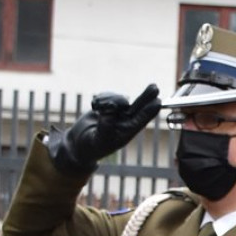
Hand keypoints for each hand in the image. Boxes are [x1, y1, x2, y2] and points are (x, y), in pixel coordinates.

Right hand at [46, 84, 162, 177]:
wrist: (77, 144)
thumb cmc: (90, 147)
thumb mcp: (99, 139)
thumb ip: (106, 125)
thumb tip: (113, 108)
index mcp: (126, 132)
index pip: (141, 120)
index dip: (149, 110)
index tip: (158, 102)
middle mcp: (124, 122)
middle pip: (138, 106)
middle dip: (146, 96)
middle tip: (155, 87)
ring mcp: (117, 113)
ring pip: (119, 98)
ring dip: (108, 99)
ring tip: (96, 108)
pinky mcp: (107, 106)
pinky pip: (108, 95)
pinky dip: (100, 98)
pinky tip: (94, 107)